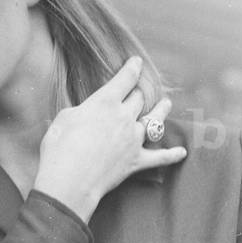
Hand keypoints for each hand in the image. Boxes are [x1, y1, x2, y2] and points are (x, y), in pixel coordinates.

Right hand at [33, 57, 186, 221]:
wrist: (70, 180)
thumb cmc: (59, 148)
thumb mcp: (63, 119)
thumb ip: (80, 111)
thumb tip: (86, 114)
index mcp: (105, 102)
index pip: (125, 79)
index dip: (132, 68)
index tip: (136, 62)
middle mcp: (124, 117)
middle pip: (140, 98)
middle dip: (141, 92)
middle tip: (142, 89)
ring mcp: (133, 139)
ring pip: (154, 120)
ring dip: (162, 110)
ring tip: (167, 104)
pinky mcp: (137, 161)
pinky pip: (160, 157)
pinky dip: (172, 155)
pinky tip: (182, 152)